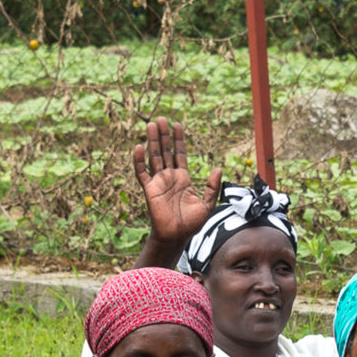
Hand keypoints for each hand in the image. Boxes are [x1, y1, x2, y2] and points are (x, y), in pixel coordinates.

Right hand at [134, 118, 222, 245]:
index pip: (180, 154)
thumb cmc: (192, 224)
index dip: (178, 140)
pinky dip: (139, 160)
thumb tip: (218, 168)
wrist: (177, 237)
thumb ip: (212, 187)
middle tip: (162, 119)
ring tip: (151, 125)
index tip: (177, 125)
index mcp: (183, 178)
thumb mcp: (207, 204)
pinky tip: (139, 147)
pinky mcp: (149, 189)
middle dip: (164, 136)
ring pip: (154, 157)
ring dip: (152, 141)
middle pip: (165, 151)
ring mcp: (158, 182)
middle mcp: (170, 177)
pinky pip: (142, 172)